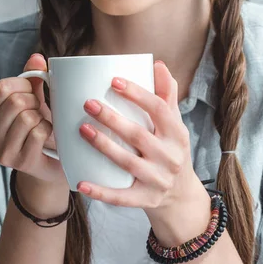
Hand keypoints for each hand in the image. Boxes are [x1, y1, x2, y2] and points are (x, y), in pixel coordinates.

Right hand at [0, 53, 68, 188]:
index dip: (24, 84)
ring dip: (42, 117)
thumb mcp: (34, 99)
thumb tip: (37, 57)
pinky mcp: (21, 163)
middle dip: (35, 101)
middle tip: (40, 110)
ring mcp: (3, 152)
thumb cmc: (40, 126)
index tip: (33, 92)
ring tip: (43, 123)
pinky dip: (48, 129)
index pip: (2, 87)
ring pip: (27, 117)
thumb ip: (33, 78)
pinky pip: (38, 133)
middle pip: (15, 101)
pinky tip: (47, 135)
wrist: (52, 162)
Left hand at [77, 60, 205, 219]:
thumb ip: (166, 95)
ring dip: (103, 146)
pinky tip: (80, 182)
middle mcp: (170, 157)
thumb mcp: (175, 124)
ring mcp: (158, 180)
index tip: (114, 81)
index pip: (159, 109)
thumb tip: (157, 64)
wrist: (181, 195)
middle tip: (88, 103)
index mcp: (177, 134)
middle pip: (139, 135)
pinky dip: (101, 191)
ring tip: (82, 129)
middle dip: (112, 118)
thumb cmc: (172, 150)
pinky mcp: (146, 200)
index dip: (137, 94)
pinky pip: (121, 197)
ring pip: (127, 162)